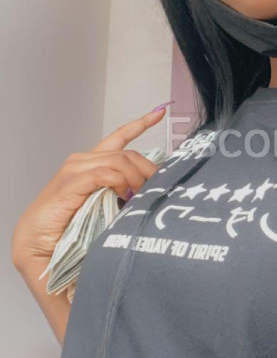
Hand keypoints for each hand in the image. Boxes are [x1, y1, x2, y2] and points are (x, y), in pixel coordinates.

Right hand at [11, 105, 168, 272]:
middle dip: (147, 169)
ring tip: (140, 197)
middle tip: (157, 189)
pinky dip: (119, 182)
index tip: (159, 113)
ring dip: (135, 178)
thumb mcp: (103, 207)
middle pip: (127, 153)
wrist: (36, 244)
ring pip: (119, 160)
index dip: (139, 124)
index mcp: (91, 164)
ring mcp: (75, 170)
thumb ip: (120, 194)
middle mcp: (82, 162)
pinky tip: (124, 195)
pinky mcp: (70, 184)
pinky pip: (103, 174)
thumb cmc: (68, 228)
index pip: (118, 138)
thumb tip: (148, 191)